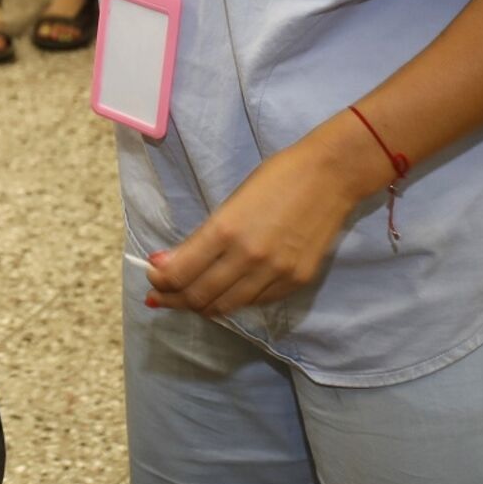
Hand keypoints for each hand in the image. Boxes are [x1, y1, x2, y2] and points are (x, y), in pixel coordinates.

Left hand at [140, 125, 382, 316]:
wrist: (330, 176)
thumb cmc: (276, 178)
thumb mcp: (230, 203)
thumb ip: (200, 240)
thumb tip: (165, 263)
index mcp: (225, 231)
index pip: (180, 274)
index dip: (160, 282)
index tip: (152, 278)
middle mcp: (248, 258)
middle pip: (199, 297)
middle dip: (174, 299)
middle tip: (162, 296)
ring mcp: (275, 273)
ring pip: (227, 307)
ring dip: (202, 305)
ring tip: (189, 298)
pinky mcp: (297, 282)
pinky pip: (256, 302)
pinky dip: (236, 301)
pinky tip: (226, 291)